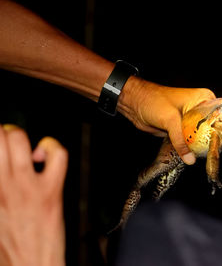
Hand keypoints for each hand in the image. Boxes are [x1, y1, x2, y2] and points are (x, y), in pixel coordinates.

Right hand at [0, 125, 67, 265]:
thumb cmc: (8, 247)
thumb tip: (2, 175)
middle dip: (1, 132)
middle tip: (4, 141)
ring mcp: (25, 187)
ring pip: (19, 139)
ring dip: (19, 136)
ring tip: (21, 148)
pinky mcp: (50, 191)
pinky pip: (57, 155)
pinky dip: (53, 147)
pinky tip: (46, 155)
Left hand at [118, 77, 215, 164]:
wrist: (134, 103)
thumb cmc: (153, 101)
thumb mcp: (170, 120)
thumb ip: (181, 141)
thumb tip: (190, 159)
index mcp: (203, 98)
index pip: (220, 114)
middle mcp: (199, 108)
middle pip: (211, 127)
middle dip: (211, 140)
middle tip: (215, 153)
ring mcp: (190, 118)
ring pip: (200, 135)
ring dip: (200, 145)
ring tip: (206, 157)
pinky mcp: (181, 128)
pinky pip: (189, 139)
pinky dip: (190, 147)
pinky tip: (193, 155)